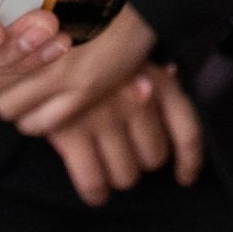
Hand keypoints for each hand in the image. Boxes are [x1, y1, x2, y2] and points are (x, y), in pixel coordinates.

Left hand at [0, 6, 163, 130]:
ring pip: (8, 109)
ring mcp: (61, 76)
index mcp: (25, 21)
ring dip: (10, 102)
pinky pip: (39, 123)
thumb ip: (22, 6)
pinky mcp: (83, 94)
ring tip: (19, 91)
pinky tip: (40, 107)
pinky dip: (34, 119)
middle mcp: (38, 50)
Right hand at [37, 65, 201, 205]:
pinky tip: (96, 192)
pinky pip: (93, 182)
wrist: (42, 39)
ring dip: (119, 174)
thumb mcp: (132, 53)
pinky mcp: (71, 133)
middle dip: (142, 159)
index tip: (185, 177)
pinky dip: (96, 192)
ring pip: (126, 175)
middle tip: (127, 149)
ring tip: (108, 162)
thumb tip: (174, 77)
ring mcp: (103, 118)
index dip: (190, 161)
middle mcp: (134, 101)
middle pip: (154, 157)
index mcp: (156, 81)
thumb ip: (155, 72)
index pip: (187, 132)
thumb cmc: (92, 49)